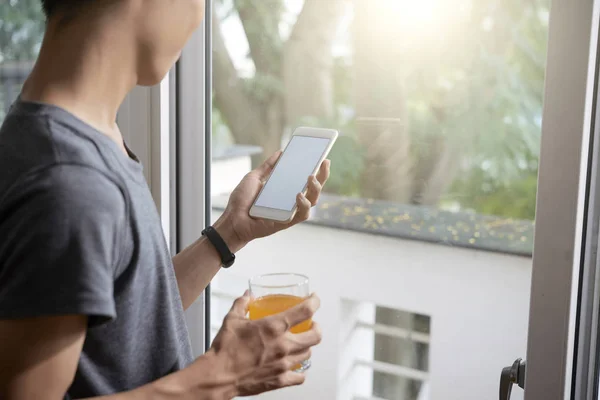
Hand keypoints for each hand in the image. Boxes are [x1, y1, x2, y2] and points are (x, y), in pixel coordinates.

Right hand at [209, 292, 321, 396]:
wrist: (217, 376)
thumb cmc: (225, 348)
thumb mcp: (232, 319)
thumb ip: (242, 304)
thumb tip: (248, 295)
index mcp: (274, 326)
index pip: (306, 310)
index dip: (315, 302)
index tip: (314, 299)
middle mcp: (284, 345)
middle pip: (315, 335)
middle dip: (316, 327)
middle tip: (311, 324)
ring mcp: (284, 364)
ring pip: (308, 353)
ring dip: (307, 346)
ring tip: (300, 343)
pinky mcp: (280, 379)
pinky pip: (300, 376)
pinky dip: (300, 371)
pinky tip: (295, 366)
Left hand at [214, 152, 330, 251]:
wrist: (231, 219)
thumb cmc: (242, 201)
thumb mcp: (254, 178)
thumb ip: (268, 167)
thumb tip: (280, 153)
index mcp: (285, 190)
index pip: (306, 180)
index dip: (318, 171)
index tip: (323, 158)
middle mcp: (291, 201)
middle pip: (314, 190)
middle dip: (322, 176)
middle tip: (323, 163)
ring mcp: (290, 212)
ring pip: (312, 202)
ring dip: (315, 189)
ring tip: (311, 177)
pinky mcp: (286, 222)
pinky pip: (301, 215)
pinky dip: (303, 205)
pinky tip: (298, 195)